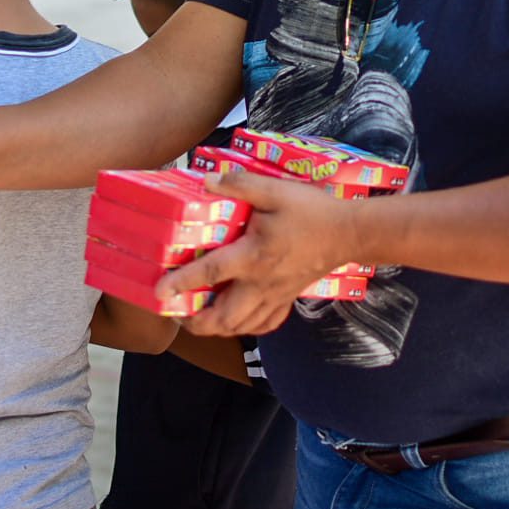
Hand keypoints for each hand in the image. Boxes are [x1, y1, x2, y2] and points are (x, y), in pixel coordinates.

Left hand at [158, 170, 360, 336]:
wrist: (350, 233)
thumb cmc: (312, 211)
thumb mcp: (275, 190)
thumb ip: (239, 184)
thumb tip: (205, 180)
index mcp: (253, 256)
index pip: (210, 273)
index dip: (181, 283)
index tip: (159, 293)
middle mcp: (261, 283)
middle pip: (224, 317)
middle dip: (196, 323)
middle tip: (176, 314)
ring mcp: (276, 294)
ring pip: (242, 326)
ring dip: (216, 328)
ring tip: (198, 320)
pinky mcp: (288, 298)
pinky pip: (265, 323)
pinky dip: (246, 327)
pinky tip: (237, 320)